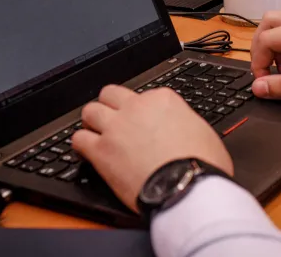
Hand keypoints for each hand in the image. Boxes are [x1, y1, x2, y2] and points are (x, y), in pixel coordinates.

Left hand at [72, 85, 232, 211]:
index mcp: (162, 100)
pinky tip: (87, 153)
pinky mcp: (101, 151)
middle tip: (113, 121)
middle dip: (109, 106)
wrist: (188, 186)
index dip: (139, 110)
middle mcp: (136, 107)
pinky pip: (78, 139)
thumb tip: (181, 130)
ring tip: (96, 134)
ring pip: (90, 111)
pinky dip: (80, 145)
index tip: (140, 122)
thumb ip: (184, 123)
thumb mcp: (202, 132)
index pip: (141, 95)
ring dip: (92, 122)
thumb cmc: (202, 164)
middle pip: (109, 94)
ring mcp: (116, 127)